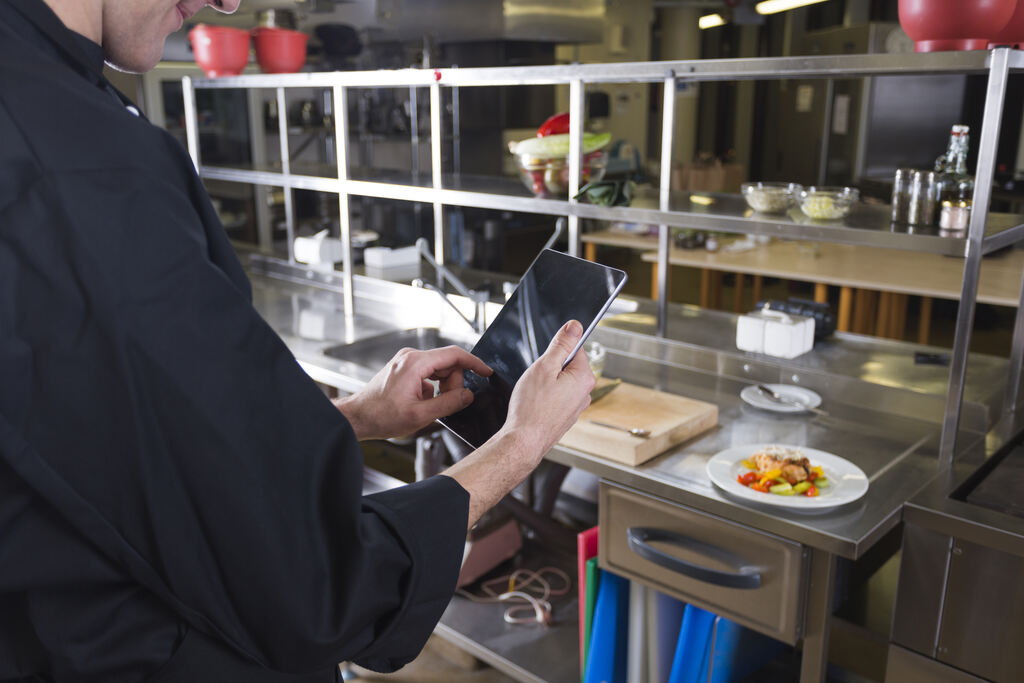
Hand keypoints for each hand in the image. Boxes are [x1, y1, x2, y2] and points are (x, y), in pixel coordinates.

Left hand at [334, 346, 491, 440]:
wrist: (357, 418)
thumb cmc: (381, 416)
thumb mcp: (421, 415)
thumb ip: (449, 403)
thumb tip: (468, 395)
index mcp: (415, 363)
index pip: (454, 355)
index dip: (474, 363)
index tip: (486, 372)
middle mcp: (410, 357)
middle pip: (447, 363)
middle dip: (453, 383)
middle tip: (447, 404)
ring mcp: (406, 362)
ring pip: (438, 369)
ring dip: (442, 387)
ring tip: (430, 406)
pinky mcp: (403, 369)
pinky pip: (428, 374)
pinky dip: (432, 388)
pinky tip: (422, 403)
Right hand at [499, 320, 595, 462]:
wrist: (524, 441)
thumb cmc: (531, 407)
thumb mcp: (544, 366)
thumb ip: (562, 344)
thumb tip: (575, 326)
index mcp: (584, 378)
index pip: (575, 349)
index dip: (556, 351)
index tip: (545, 361)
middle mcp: (585, 393)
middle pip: (568, 366)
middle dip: (550, 368)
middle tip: (537, 379)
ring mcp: (576, 407)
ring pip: (561, 383)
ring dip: (547, 384)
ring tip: (535, 394)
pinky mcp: (566, 417)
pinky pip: (557, 398)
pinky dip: (546, 398)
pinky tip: (536, 405)